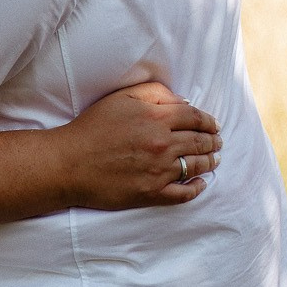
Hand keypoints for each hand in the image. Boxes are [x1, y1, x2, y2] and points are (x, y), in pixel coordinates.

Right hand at [51, 82, 221, 209]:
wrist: (68, 163)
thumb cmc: (91, 128)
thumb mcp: (120, 98)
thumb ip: (154, 93)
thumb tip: (181, 101)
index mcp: (156, 118)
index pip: (194, 118)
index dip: (208, 121)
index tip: (214, 124)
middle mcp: (163, 145)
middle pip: (199, 142)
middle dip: (213, 141)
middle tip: (218, 142)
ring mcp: (159, 171)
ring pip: (195, 166)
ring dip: (209, 162)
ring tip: (214, 160)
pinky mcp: (152, 193)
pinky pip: (183, 193)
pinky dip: (196, 189)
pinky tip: (201, 184)